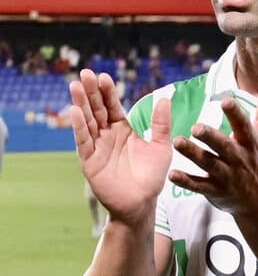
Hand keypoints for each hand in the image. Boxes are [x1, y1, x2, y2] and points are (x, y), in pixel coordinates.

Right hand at [70, 70, 171, 221]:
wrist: (142, 202)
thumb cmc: (152, 176)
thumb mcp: (161, 146)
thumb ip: (162, 124)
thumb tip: (165, 98)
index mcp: (123, 130)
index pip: (113, 106)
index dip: (108, 92)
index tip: (103, 76)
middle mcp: (107, 135)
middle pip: (97, 109)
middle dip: (90, 92)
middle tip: (85, 73)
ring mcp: (97, 147)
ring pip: (87, 121)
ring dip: (81, 104)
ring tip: (75, 86)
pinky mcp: (90, 161)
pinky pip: (83, 141)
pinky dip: (79, 127)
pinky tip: (75, 111)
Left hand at [170, 76, 257, 220]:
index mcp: (250, 142)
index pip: (243, 126)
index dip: (235, 114)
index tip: (226, 101)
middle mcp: (239, 158)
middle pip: (224, 146)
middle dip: (211, 137)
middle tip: (197, 127)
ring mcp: (227, 176)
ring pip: (209, 164)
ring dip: (193, 154)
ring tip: (177, 142)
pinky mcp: (215, 190)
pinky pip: (199, 185)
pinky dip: (186, 181)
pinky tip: (172, 174)